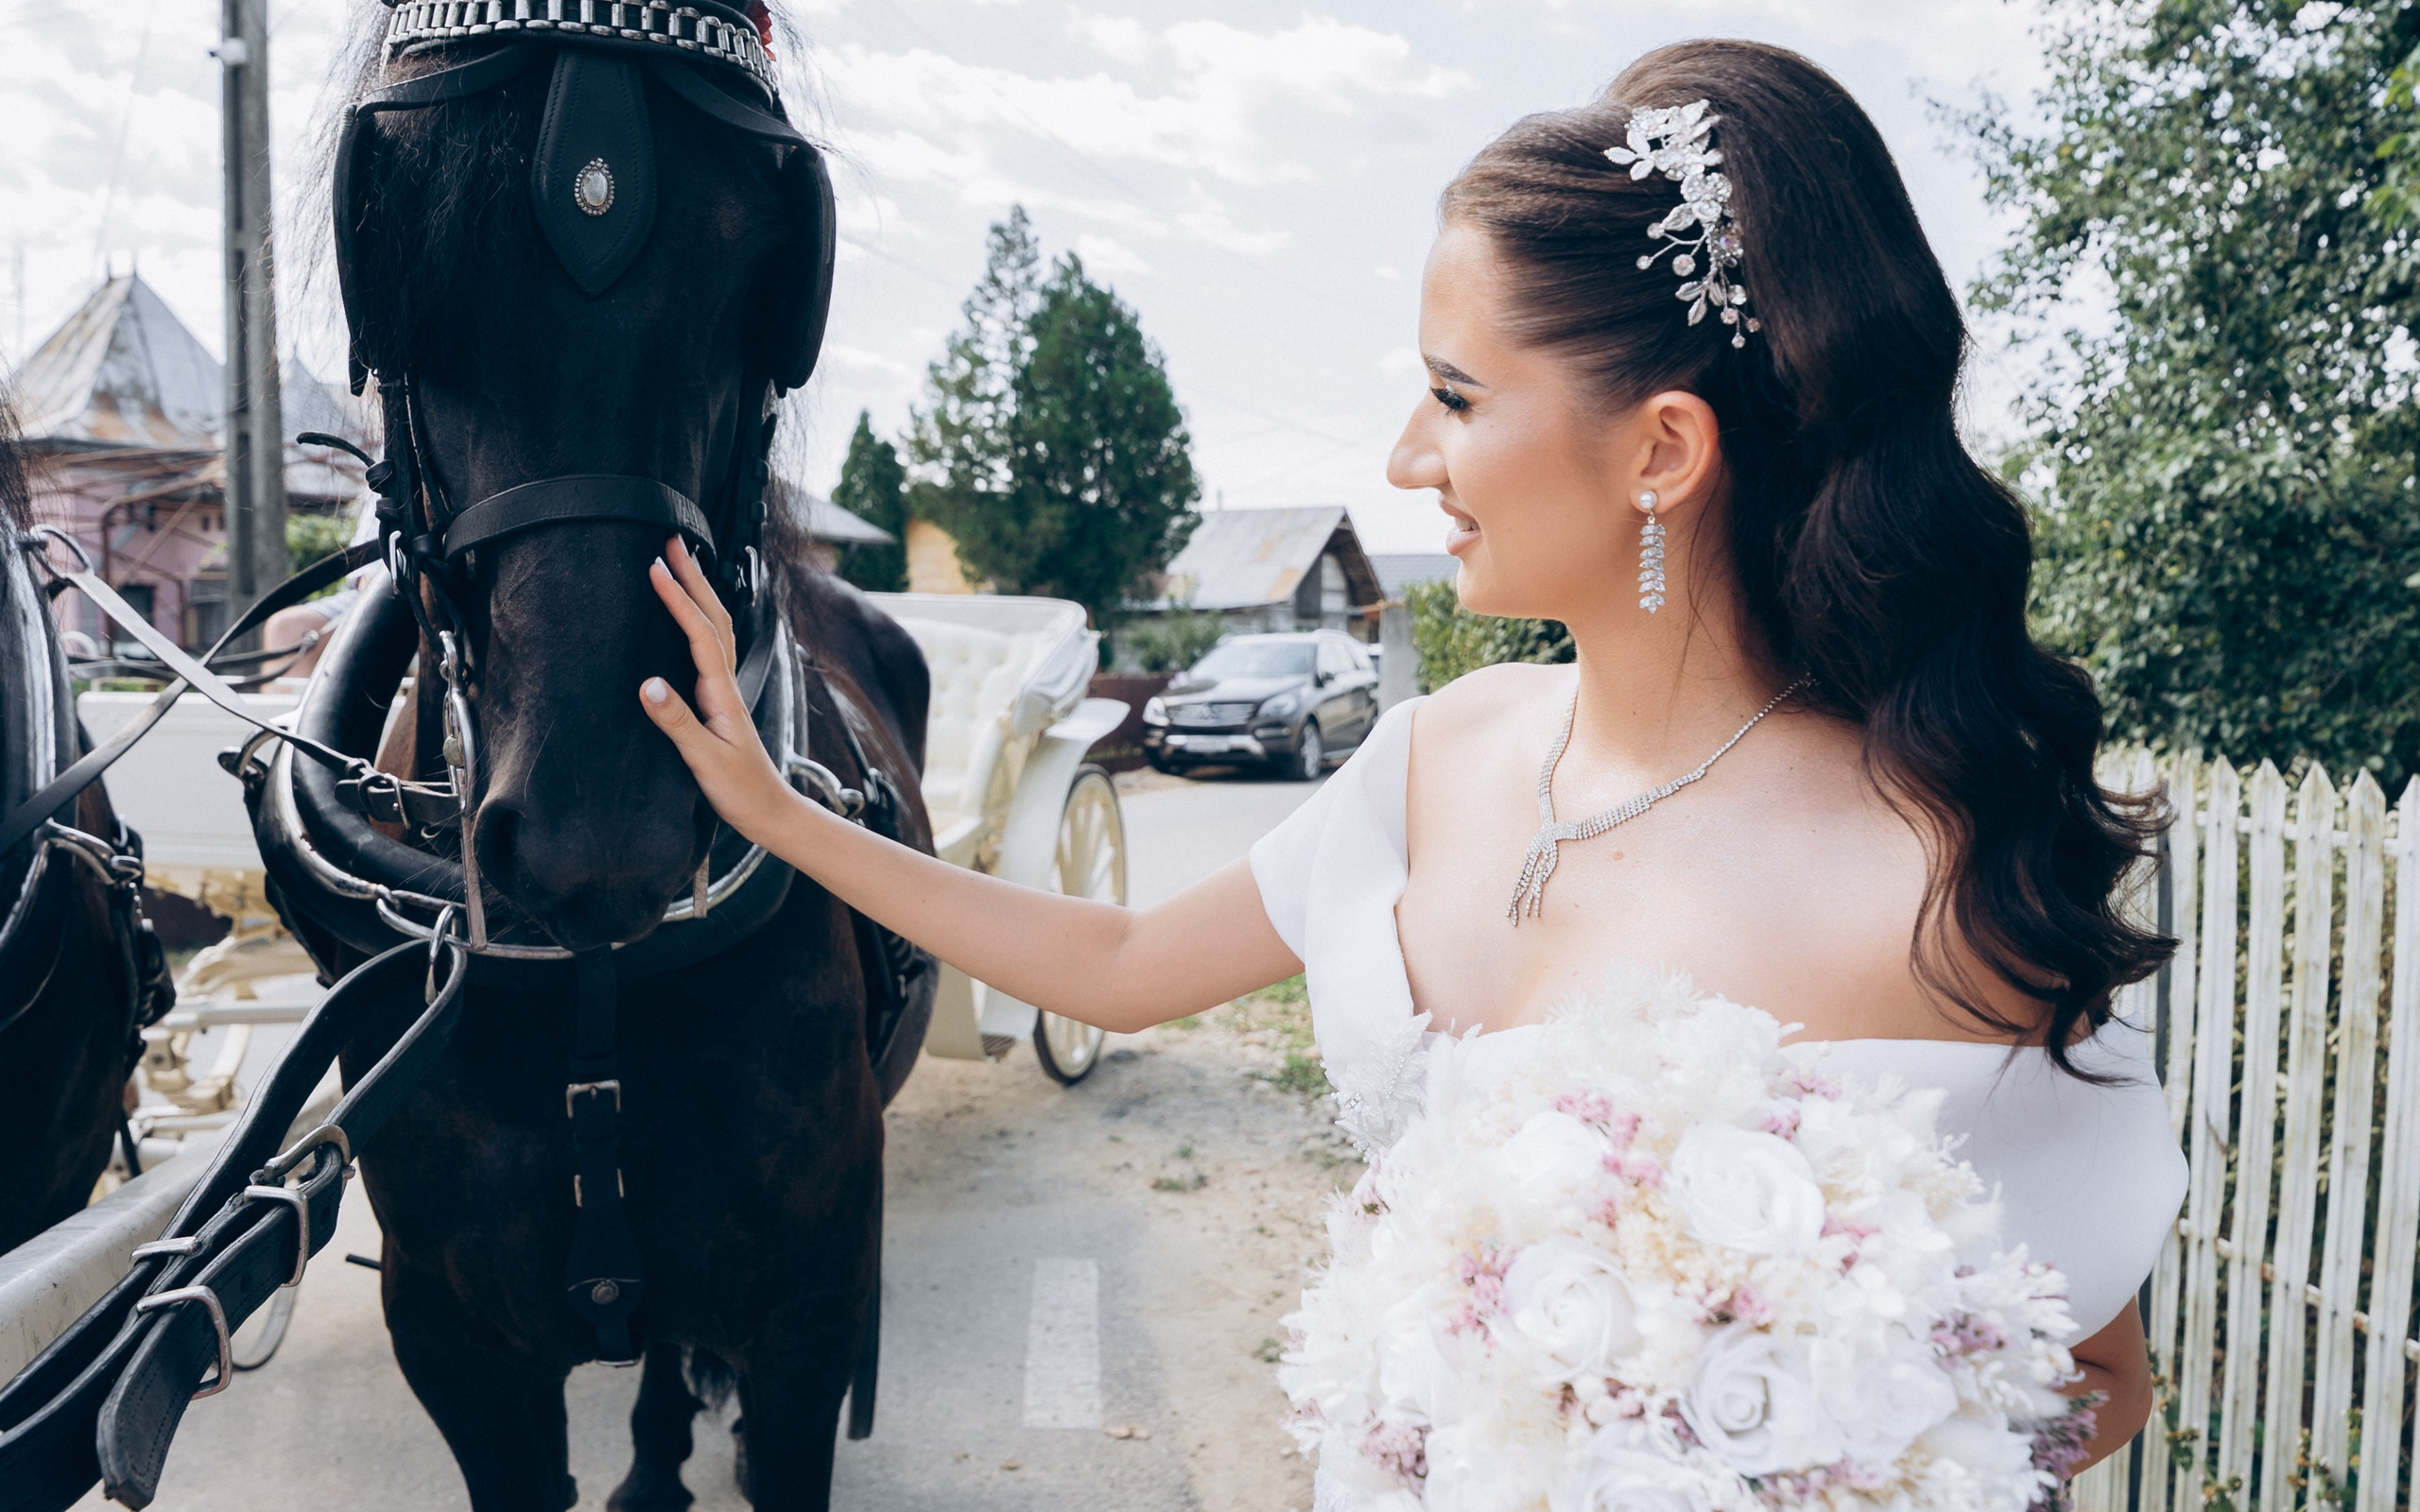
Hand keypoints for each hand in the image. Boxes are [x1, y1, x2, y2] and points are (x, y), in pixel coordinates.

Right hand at [639, 538, 792, 839]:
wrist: (770, 812)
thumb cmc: (740, 790)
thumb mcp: (704, 760)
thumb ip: (677, 722)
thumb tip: (648, 683)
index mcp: (721, 693)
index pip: (699, 633)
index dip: (679, 599)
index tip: (657, 568)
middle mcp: (725, 684)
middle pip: (713, 618)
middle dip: (693, 578)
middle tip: (672, 542)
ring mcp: (724, 691)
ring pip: (714, 629)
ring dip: (698, 593)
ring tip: (679, 563)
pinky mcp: (718, 701)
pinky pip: (708, 648)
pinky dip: (698, 620)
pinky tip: (688, 615)